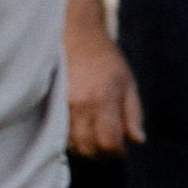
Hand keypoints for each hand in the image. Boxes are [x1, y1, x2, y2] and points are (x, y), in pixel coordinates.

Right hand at [66, 15, 144, 155]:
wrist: (75, 35)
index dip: (118, 151)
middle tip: (108, 144)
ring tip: (94, 136)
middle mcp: (80, 105)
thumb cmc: (105, 58)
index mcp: (103, 99)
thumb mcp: (128, 82)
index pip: (109, 143)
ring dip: (85, 146)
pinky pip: (60, 133)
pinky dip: (71, 138)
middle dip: (102, 153)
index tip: (122, 147)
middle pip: (89, 148)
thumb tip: (137, 140)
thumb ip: (133, 113)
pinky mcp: (50, 104)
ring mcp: (62, 105)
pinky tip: (80, 129)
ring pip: (72, 144)